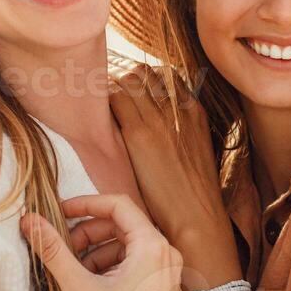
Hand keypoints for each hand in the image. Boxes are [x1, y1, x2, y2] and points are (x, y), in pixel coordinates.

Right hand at [20, 194, 180, 290]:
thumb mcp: (80, 287)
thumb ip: (53, 251)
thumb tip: (28, 220)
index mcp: (154, 246)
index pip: (118, 204)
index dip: (85, 203)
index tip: (58, 212)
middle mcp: (168, 255)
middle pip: (123, 225)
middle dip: (89, 232)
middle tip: (62, 247)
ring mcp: (169, 275)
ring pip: (128, 247)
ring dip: (98, 252)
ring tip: (74, 271)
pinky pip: (137, 266)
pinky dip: (112, 268)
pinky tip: (92, 287)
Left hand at [110, 65, 235, 287]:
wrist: (196, 218)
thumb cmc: (192, 195)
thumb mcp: (194, 154)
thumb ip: (179, 133)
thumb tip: (156, 127)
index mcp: (194, 112)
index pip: (163, 75)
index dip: (141, 79)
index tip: (127, 89)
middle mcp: (178, 108)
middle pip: (143, 72)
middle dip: (122, 78)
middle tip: (105, 93)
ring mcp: (159, 119)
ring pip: (128, 80)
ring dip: (110, 87)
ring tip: (96, 103)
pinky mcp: (139, 134)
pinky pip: (115, 98)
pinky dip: (103, 101)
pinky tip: (94, 115)